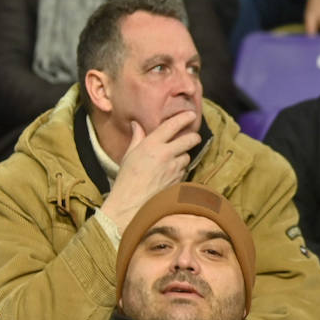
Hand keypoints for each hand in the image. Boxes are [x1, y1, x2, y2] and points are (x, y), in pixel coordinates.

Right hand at [99, 110, 199, 230]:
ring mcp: (174, 168)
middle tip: (191, 138)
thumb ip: (137, 138)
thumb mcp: (128, 156)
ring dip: (183, 156)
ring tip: (172, 161)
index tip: (190, 115)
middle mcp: (165, 154)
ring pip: (187, 156)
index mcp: (151, 145)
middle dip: (193, 137)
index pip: (173, 125)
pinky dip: (179, 170)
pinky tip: (169, 174)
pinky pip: (184, 170)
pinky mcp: (178, 180)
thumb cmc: (126, 180)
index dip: (185, 118)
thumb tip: (138, 124)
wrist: (130, 205)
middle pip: (190, 139)